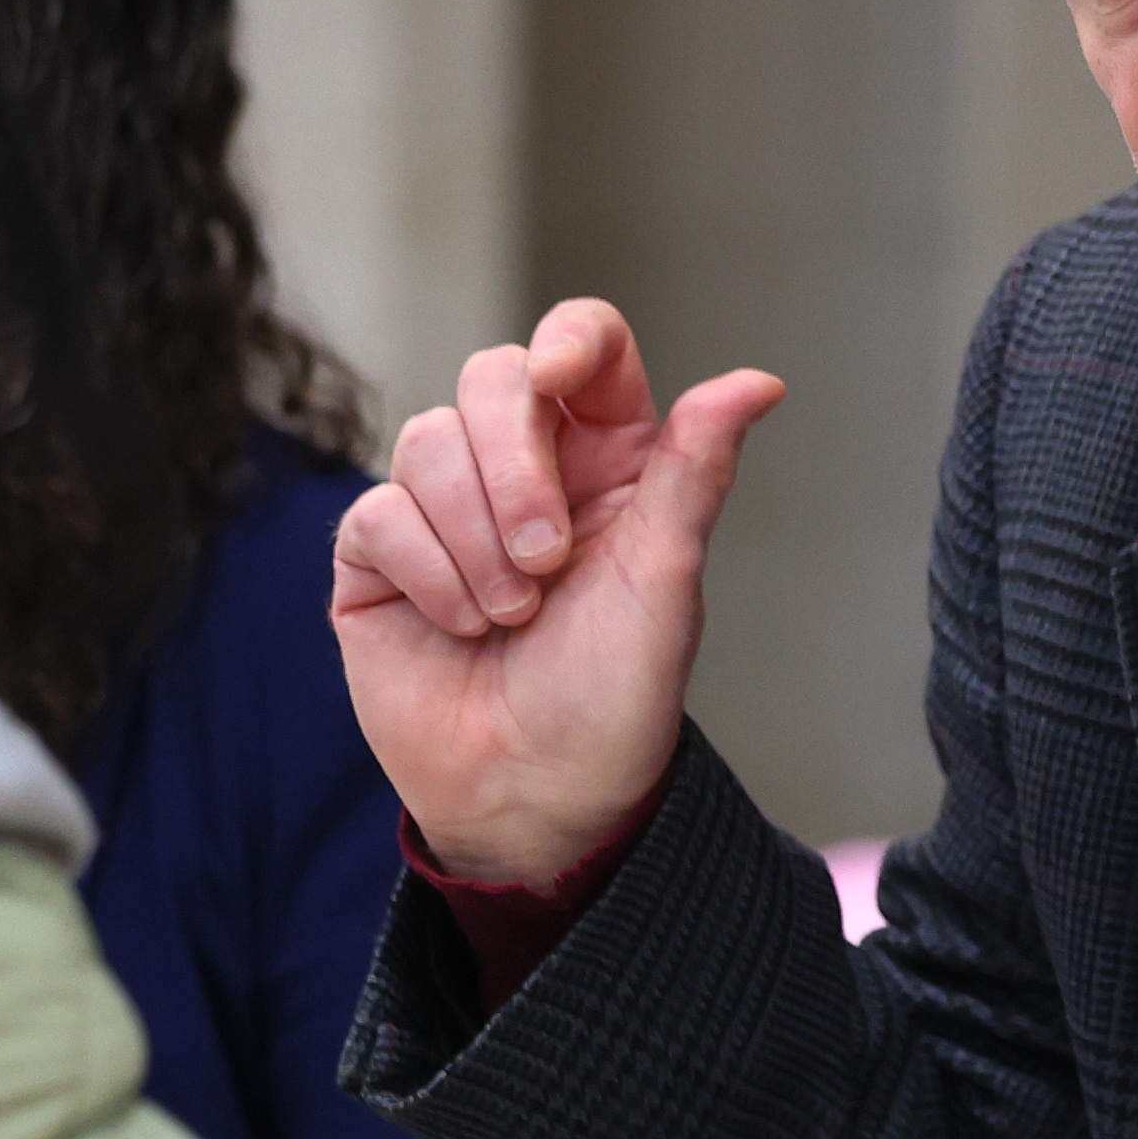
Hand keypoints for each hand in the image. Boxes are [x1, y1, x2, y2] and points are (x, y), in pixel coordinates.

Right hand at [331, 299, 782, 885]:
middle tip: (547, 563)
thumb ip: (695, 471)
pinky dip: (428, 572)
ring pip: (427, 439)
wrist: (539, 794)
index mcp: (606, 459)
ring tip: (511, 616)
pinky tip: (461, 627)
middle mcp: (524, 468)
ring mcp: (444, 508)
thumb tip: (758, 382)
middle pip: (491, 378)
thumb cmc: (615, 694)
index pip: (584, 346)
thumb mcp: (665, 579)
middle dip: (514, 467)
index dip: (568, 344)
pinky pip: (380, 511)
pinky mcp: (379, 554)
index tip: (561, 385)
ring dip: (476, 538)